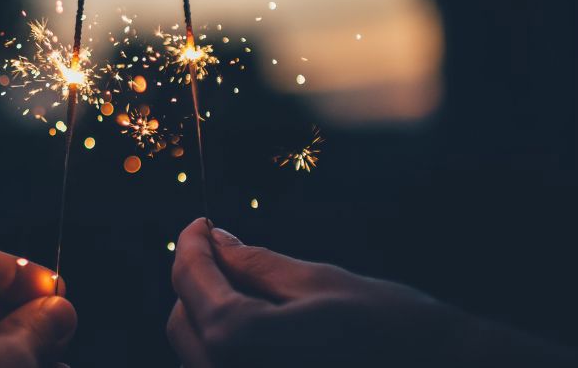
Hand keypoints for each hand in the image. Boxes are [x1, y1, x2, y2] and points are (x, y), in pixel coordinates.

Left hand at [167, 218, 577, 367]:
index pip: (192, 285)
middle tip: (223, 246)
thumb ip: (256, 264)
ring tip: (246, 281)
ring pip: (199, 352)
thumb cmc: (393, 330)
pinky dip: (230, 344)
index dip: (190, 247)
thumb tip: (216, 240)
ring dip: (211, 312)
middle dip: (197, 279)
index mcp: (243, 343)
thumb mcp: (320, 283)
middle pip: (184, 322)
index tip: (200, 224)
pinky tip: (260, 320)